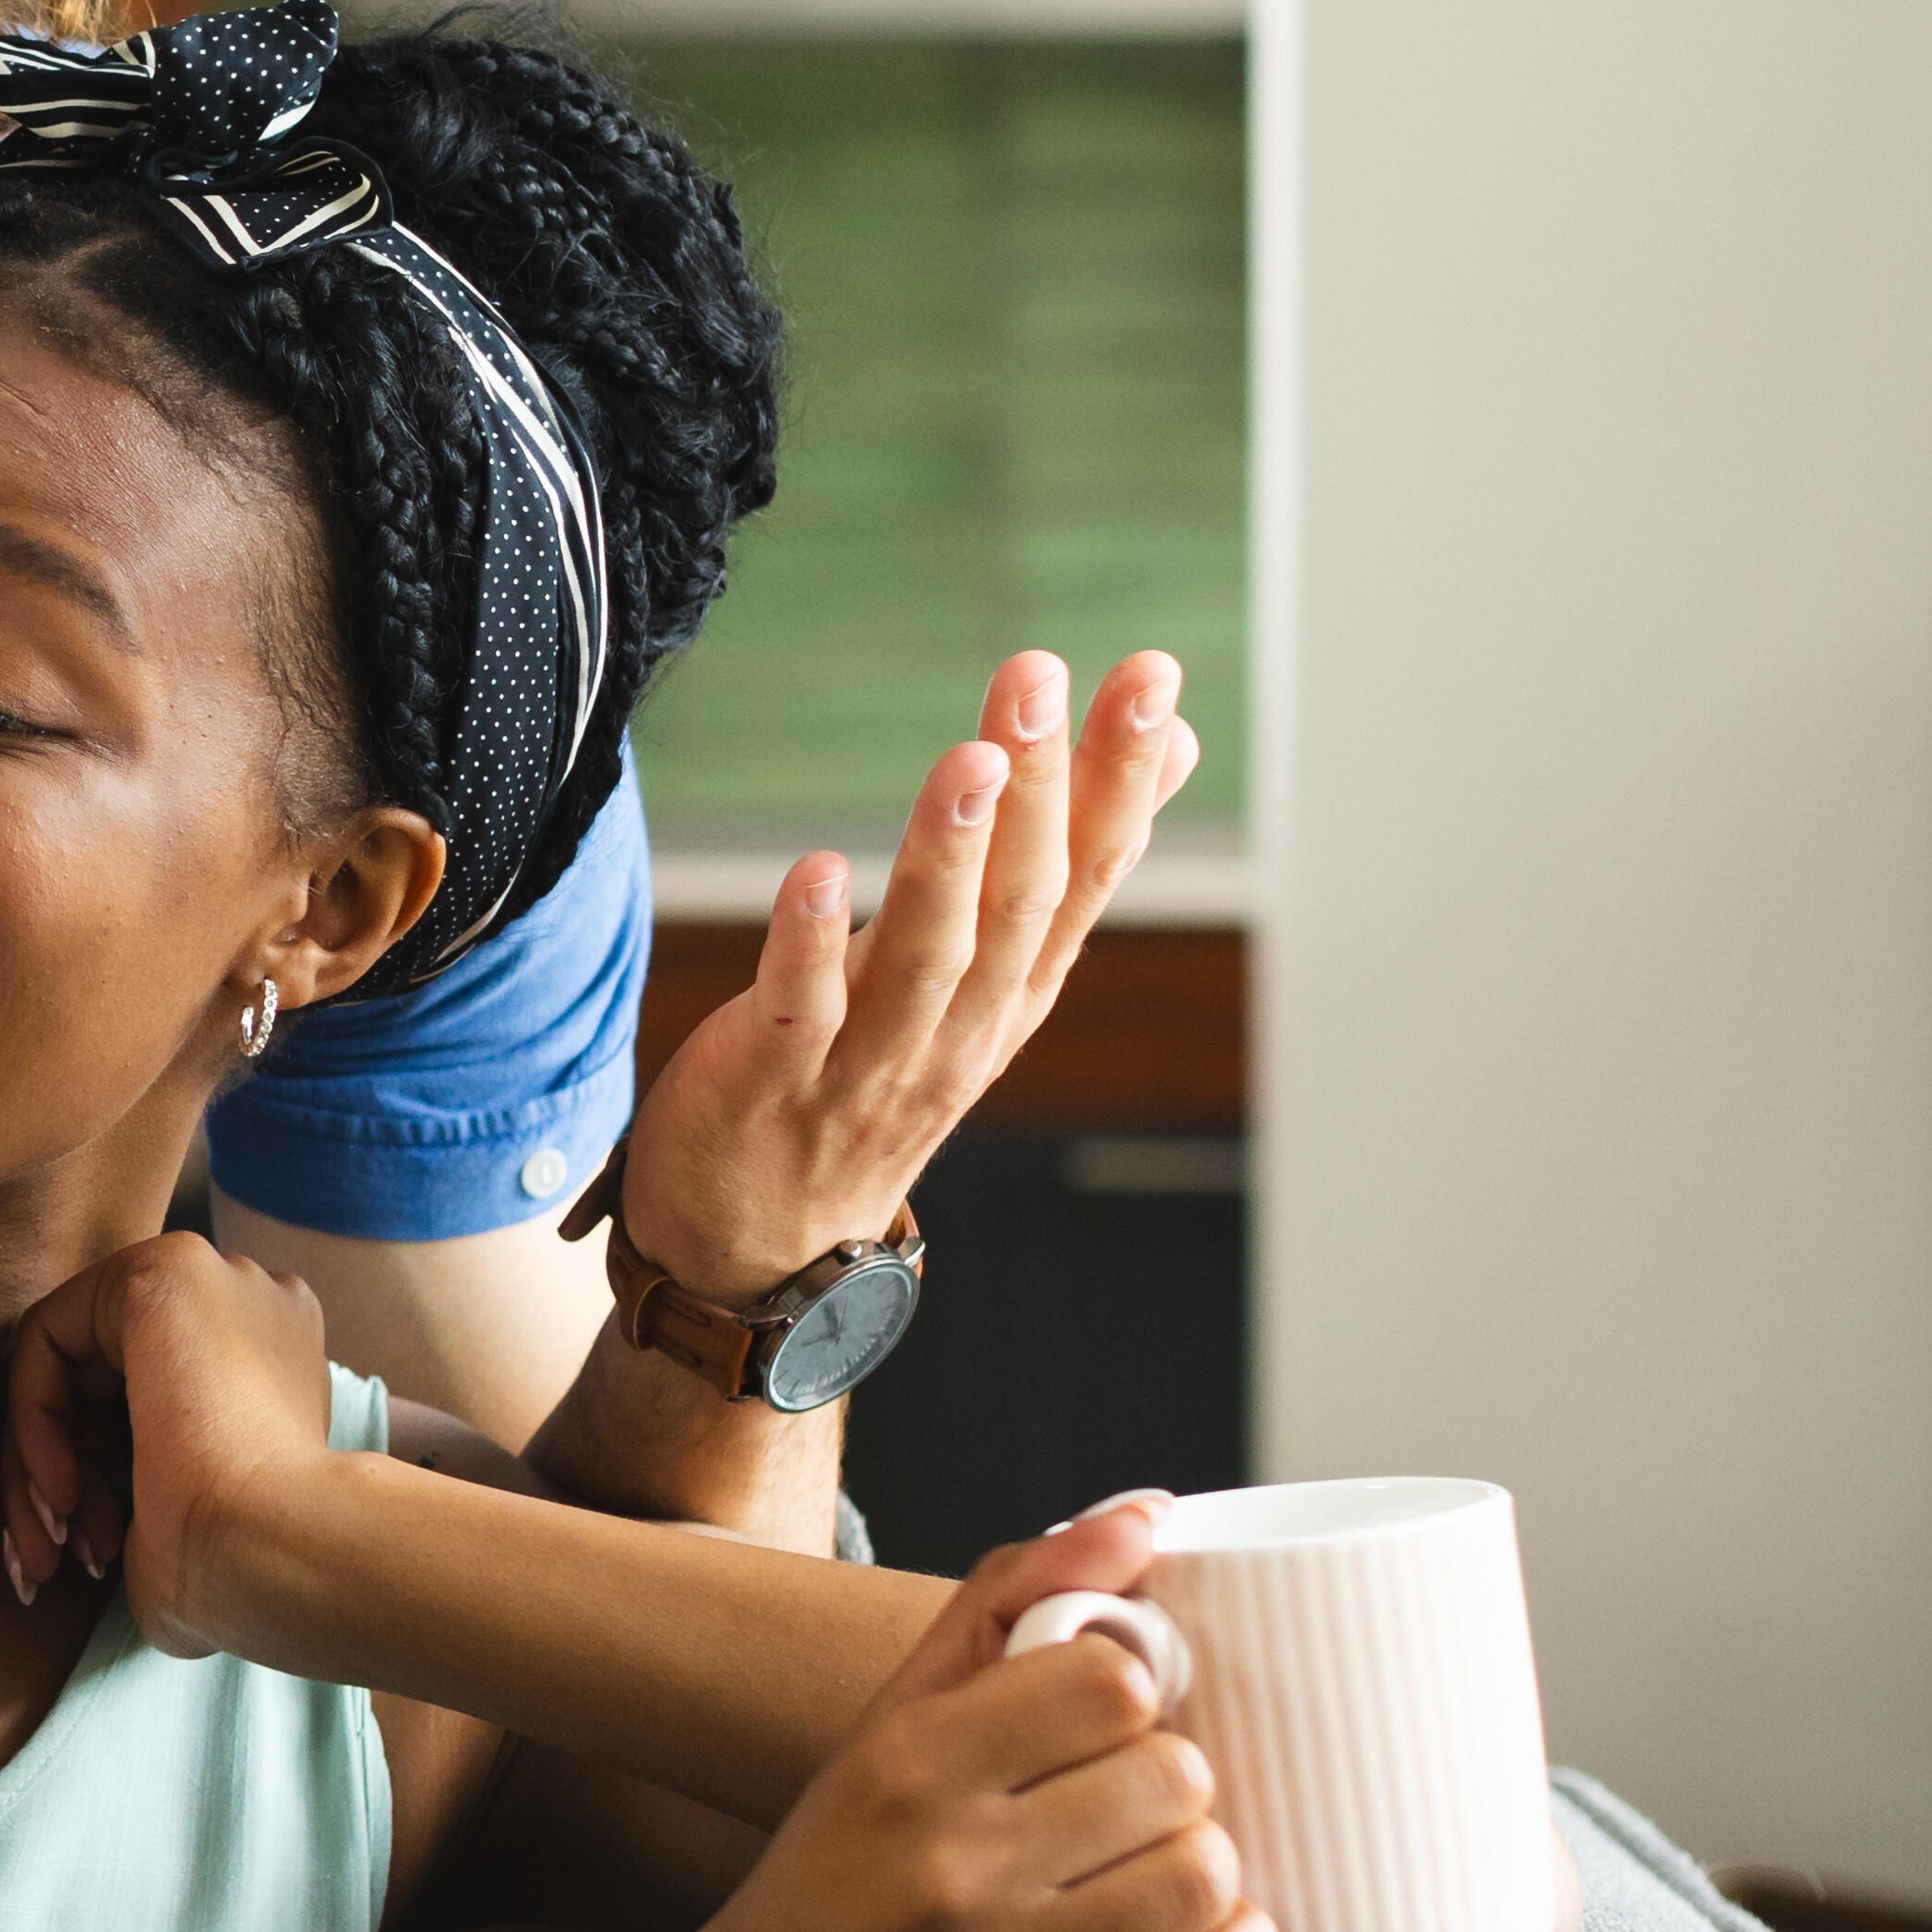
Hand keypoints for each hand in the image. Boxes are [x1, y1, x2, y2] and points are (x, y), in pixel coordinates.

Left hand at [0, 1231, 350, 1641]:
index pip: (146, 1410)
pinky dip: (33, 1425)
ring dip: (43, 1468)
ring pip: (69, 1369)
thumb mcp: (192, 1519)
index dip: (103, 1487)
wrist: (282, 1556)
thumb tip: (75, 1510)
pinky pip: (47, 1339)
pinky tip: (61, 1495)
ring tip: (52, 1549)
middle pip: (103, 1387)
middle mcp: (250, 1304)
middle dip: (69, 1480)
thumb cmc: (246, 1570)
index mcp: (276, 1365)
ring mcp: (209, 1280)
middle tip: (59, 1558)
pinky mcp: (157, 1271)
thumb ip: (147, 1484)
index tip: (93, 1558)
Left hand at [615, 650, 1199, 1300]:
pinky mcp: (771, 1084)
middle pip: (1017, 902)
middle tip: (1046, 676)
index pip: (1086, 875)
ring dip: (948, 853)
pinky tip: (818, 869)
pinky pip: (798, 1009)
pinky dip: (811, 942)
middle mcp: (958, 1028)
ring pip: (926, 954)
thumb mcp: (983, 983)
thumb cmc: (869, 1088)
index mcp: (1011, 994)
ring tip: (971, 758)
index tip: (1153, 681)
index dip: (1121, 778)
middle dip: (1042, 787)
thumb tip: (1171, 750)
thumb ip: (1059, 871)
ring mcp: (868, 1063)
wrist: (760, 1256)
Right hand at [650, 1497, 1268, 1931]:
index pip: (1108, 1679)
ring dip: (1198, 1863)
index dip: (1127, 1687)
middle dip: (1163, 1777)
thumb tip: (1151, 1511)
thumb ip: (1014, 1592)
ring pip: (1202, 1878)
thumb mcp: (896, 1712)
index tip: (1095, 1713)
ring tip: (1149, 1862)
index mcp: (910, 1761)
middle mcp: (954, 1864)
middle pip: (1171, 1777)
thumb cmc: (841, 1854)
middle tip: (1119, 1797)